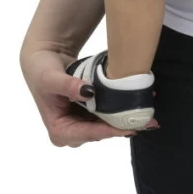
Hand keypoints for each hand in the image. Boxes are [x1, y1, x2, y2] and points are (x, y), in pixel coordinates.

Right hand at [21, 46, 158, 145]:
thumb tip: (88, 92)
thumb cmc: (42, 71)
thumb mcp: (50, 78)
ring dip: (127, 119)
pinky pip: (108, 115)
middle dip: (124, 126)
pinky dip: (122, 110)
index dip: (111, 130)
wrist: (44, 59)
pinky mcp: (89, 115)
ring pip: (108, 126)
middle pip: (102, 132)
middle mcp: (71, 133)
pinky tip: (140, 104)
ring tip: (150, 115)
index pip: (89, 134)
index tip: (131, 126)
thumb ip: (68, 85)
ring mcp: (81, 124)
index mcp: (59, 131)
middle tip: (149, 121)